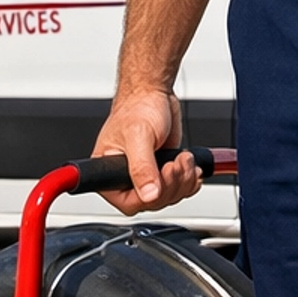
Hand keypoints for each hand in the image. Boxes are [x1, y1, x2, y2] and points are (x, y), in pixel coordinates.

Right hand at [90, 87, 202, 216]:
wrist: (153, 94)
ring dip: (183, 180)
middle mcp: (126, 177)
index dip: (148, 196)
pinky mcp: (162, 172)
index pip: (127, 202)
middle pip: (153, 202)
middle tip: (174, 163)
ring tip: (183, 158)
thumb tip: (149, 194)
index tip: (160, 176)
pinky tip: (189, 165)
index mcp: (108, 172)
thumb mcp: (138, 136)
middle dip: (171, 184)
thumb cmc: (137, 108)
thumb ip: (142, 167)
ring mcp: (146, 176)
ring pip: (168, 197)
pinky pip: (178, 189)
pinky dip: (189, 179)